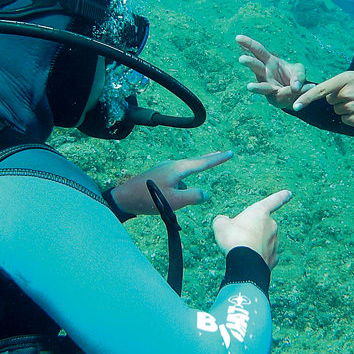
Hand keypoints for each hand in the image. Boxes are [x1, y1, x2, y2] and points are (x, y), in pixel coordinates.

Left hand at [110, 150, 233, 214]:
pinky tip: (179, 193)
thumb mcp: (175, 201)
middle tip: (222, 153)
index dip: (218, 159)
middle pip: (195, 161)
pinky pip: (176, 178)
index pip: (203, 163)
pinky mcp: (157, 176)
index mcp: (178, 169)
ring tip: (202, 170)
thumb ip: (193, 196)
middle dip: (209, 158)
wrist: (123, 198)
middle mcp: (172, 166)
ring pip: (185, 172)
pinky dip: (183, 182)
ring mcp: (163, 169)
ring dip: (194, 172)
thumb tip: (206, 193)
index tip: (230, 153)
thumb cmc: (148, 199)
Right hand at [212, 190, 290, 268]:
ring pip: (264, 240)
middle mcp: (271, 225)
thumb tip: (223, 220)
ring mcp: (275, 242)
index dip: (281, 196)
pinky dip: (258, 256)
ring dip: (255, 243)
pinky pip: (265, 254)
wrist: (245, 263)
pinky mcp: (274, 258)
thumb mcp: (221, 225)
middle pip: (263, 225)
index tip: (289, 193)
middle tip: (239, 236)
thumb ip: (223, 220)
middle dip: (253, 229)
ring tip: (241, 250)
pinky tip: (249, 259)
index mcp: (260, 212)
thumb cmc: (234, 239)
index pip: (274, 201)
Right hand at [236, 34, 309, 107]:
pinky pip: (278, 97)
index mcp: (270, 61)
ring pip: (262, 87)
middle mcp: (265, 74)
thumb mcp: (299, 71)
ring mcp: (268, 86)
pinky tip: (281, 96)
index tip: (237, 38)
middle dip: (249, 62)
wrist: (298, 92)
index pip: (257, 50)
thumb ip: (299, 76)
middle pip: (255, 66)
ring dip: (256, 87)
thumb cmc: (295, 78)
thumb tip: (296, 86)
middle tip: (242, 59)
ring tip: (250, 87)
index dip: (248, 43)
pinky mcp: (274, 98)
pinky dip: (284, 95)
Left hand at [292, 71, 353, 128]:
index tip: (295, 106)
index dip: (306, 98)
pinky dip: (352, 118)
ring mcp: (351, 107)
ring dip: (347, 108)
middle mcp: (346, 92)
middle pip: (330, 100)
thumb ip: (343, 83)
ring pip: (337, 110)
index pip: (321, 89)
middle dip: (339, 99)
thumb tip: (326, 93)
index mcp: (347, 78)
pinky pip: (345, 119)